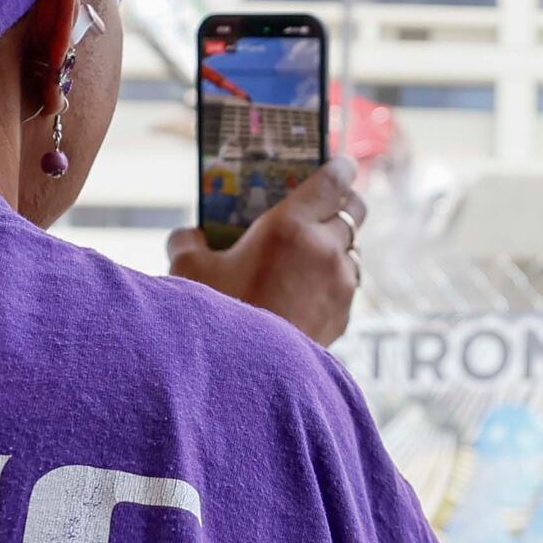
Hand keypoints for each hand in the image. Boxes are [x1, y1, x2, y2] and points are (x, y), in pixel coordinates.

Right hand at [165, 161, 362, 344]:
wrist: (245, 379)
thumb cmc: (217, 316)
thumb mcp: (188, 270)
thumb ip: (188, 241)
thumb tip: (189, 236)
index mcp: (291, 226)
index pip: (332, 181)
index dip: (338, 168)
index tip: (340, 163)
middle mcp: (325, 250)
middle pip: (355, 211)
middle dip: (344, 202)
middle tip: (328, 203)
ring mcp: (340, 285)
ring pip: (353, 251)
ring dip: (338, 245)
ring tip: (313, 252)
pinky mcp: (343, 317)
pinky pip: (345, 286)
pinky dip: (332, 281)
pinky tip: (307, 291)